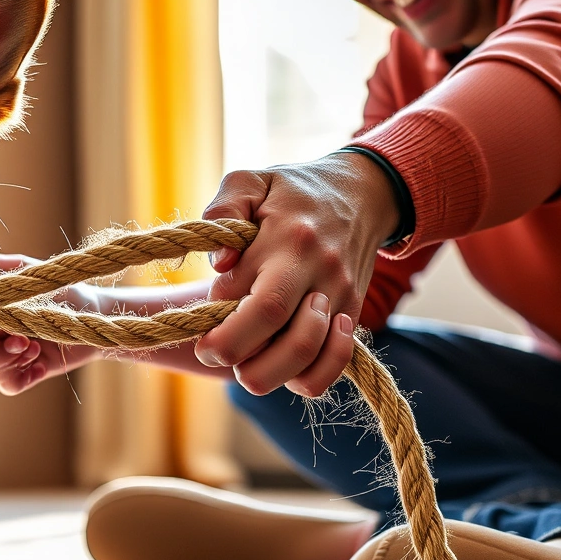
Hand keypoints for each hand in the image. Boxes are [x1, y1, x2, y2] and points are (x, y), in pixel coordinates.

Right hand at [0, 253, 101, 395]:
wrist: (93, 314)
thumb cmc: (59, 287)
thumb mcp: (26, 271)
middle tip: (19, 338)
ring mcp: (2, 358)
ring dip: (8, 363)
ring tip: (34, 346)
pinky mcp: (21, 374)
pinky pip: (6, 386)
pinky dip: (22, 377)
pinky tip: (40, 364)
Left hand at [194, 152, 399, 397]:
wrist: (361, 194)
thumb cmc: (291, 192)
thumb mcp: (251, 181)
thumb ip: (224, 209)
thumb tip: (219, 263)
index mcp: (287, 242)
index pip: (252, 300)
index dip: (218, 322)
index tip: (199, 322)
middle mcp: (316, 273)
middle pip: (277, 334)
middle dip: (232, 354)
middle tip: (211, 351)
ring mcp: (338, 298)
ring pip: (305, 358)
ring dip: (265, 372)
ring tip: (245, 356)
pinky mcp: (350, 315)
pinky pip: (333, 366)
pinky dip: (306, 378)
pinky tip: (285, 362)